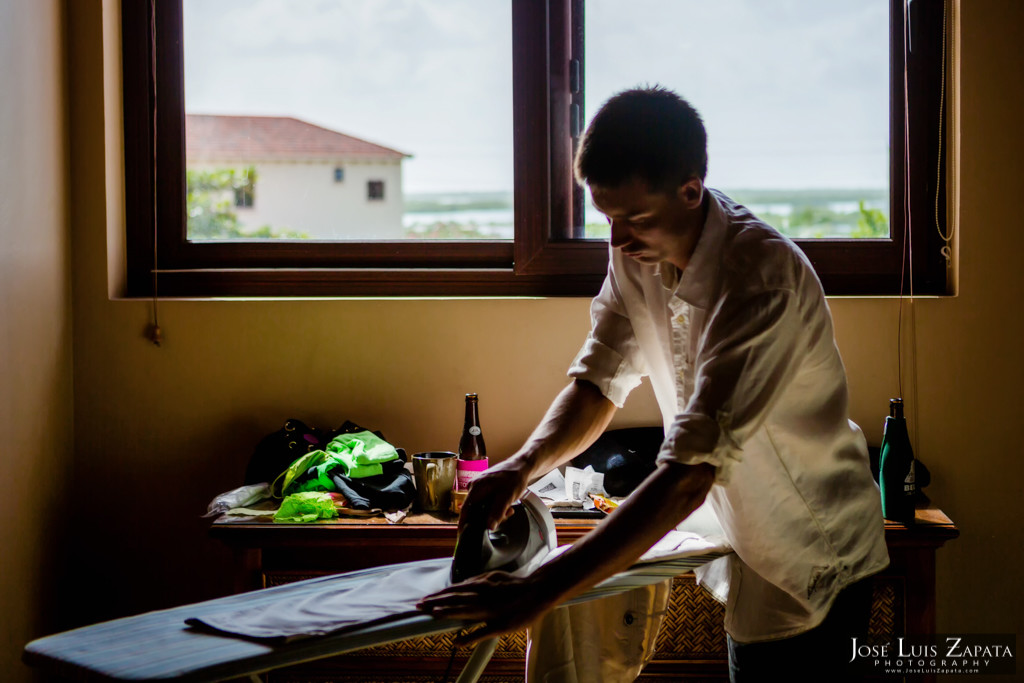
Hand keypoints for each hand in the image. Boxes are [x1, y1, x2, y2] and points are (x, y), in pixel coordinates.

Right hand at [416, 570, 558, 645]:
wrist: (538, 589)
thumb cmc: (522, 613)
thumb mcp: (501, 629)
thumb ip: (477, 635)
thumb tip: (457, 643)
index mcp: (480, 608)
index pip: (454, 609)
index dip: (439, 610)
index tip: (426, 612)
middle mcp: (479, 593)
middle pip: (452, 597)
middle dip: (435, 600)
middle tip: (419, 603)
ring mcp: (484, 583)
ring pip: (459, 587)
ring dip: (443, 592)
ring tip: (430, 596)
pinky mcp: (490, 576)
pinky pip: (470, 581)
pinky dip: (458, 585)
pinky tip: (453, 588)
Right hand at [459, 458, 530, 532]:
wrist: (522, 467)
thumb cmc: (514, 477)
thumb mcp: (507, 497)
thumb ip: (497, 512)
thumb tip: (489, 526)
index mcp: (476, 487)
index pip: (465, 510)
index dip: (463, 524)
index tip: (462, 535)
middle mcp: (474, 486)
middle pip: (475, 510)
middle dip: (488, 518)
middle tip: (504, 517)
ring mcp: (479, 487)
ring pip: (482, 508)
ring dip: (494, 513)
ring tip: (508, 510)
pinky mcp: (485, 488)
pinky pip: (486, 503)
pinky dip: (496, 507)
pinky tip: (506, 506)